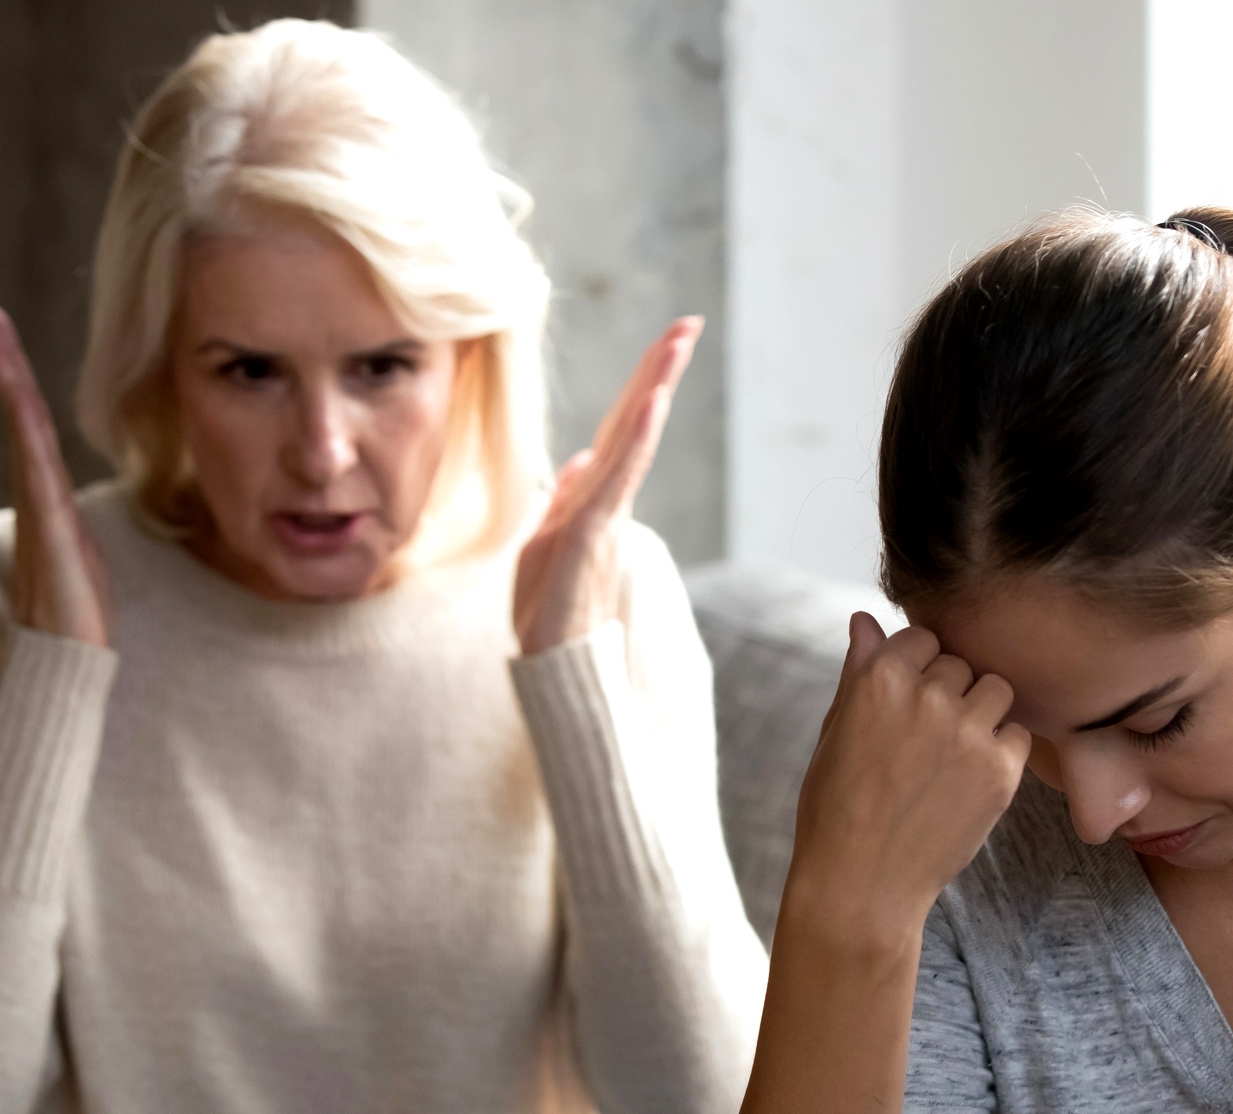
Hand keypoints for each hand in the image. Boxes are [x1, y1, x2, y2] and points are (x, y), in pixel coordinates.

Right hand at [0, 300, 109, 646]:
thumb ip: (73, 531)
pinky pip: (35, 464)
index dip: (21, 379)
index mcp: (48, 496)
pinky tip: (18, 393)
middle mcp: (37, 494)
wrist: (65, 657)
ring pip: (25, 427)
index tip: (1, 333)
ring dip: (10, 375)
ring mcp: (39, 507)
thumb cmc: (77, 613)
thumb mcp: (82, 556)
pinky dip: (25, 424)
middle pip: (22, 412)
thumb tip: (72, 520)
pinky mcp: (48, 526)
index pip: (35, 425)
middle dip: (4, 359)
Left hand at [513, 317, 701, 655]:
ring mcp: (602, 518)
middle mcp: (605, 502)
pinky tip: (650, 406)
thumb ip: (564, 502)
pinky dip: (634, 441)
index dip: (639, 385)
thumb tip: (577, 461)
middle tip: (689, 323)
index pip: (617, 431)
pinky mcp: (591, 539)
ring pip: (630, 442)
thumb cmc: (549, 616)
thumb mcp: (543, 546)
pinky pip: (615, 480)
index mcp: (592, 500)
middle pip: (633, 423)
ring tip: (677, 345)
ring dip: (653, 390)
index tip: (666, 340)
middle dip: (659, 371)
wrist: (551, 671)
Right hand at [784, 614, 1031, 939]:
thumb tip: (864, 619)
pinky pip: (1017, 734)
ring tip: (950, 757)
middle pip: (960, 664)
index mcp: (878, 678)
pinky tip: (966, 781)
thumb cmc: (836, 807)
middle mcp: (926, 695)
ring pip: (996, 691)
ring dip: (980, 714)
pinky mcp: (999, 770)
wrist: (861, 884)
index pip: (922, 638)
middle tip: (922, 744)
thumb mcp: (835, 730)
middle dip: (948, 693)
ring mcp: (967, 732)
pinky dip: (1000, 752)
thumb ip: (858, 670)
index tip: (905, 707)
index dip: (916, 671)